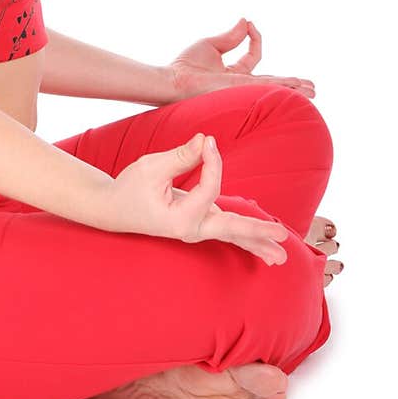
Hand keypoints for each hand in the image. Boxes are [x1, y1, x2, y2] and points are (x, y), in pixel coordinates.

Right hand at [101, 132, 289, 263]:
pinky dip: (245, 238)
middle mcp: (191, 228)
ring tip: (281, 258)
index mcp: (180, 219)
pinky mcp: (198, 223)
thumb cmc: (129, 188)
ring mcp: (196, 229)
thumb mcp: (151, 167)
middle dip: (258, 233)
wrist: (113, 209)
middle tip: (284, 240)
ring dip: (257, 244)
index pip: (209, 187)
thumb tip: (206, 140)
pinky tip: (264, 248)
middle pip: (231, 230)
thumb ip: (181, 155)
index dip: (212, 161)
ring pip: (231, 235)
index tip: (206, 142)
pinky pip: (226, 231)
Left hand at [167, 17, 314, 99]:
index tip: (248, 24)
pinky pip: (266, 87)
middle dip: (290, 82)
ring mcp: (242, 89)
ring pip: (274, 87)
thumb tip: (245, 20)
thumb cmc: (186, 65)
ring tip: (313, 90)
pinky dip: (283, 87)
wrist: (174, 78)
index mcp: (233, 72)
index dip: (254, 37)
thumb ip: (231, 36)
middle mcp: (240, 83)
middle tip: (310, 85)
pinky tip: (298, 90)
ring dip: (294, 88)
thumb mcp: (212, 45)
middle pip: (272, 82)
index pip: (253, 56)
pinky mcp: (241, 89)